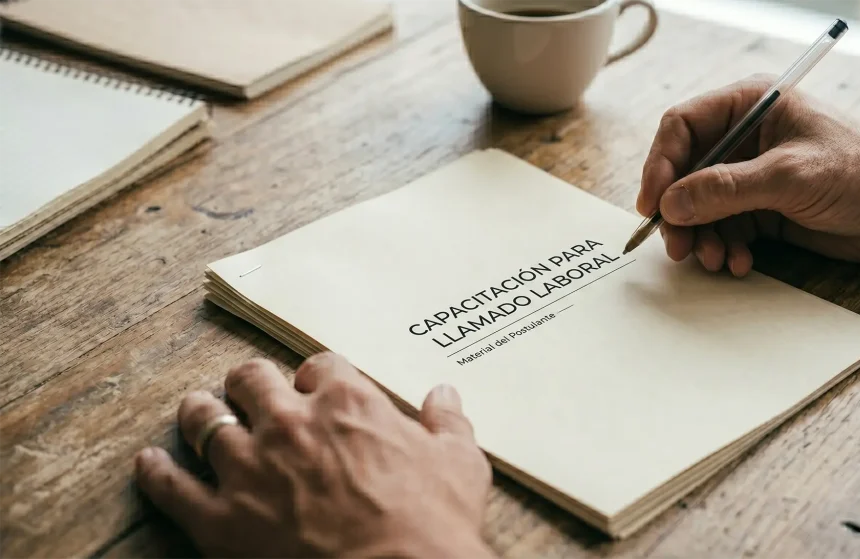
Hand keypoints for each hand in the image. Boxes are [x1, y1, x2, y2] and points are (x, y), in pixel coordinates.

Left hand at [135, 353, 494, 558]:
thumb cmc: (432, 526)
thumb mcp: (459, 465)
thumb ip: (447, 424)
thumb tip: (444, 396)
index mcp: (347, 403)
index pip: (320, 365)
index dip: (316, 375)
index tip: (315, 386)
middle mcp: (290, 424)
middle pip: (251, 380)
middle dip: (250, 382)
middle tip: (249, 389)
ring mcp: (249, 470)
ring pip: (204, 420)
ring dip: (201, 412)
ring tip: (198, 410)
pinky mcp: (220, 520)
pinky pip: (172, 487)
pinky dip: (157, 473)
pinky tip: (150, 464)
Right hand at [638, 74, 859, 275]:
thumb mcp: (790, 176)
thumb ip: (726, 188)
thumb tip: (672, 203)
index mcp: (751, 106)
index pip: (683, 127)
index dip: (660, 165)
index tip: (652, 203)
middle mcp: (746, 139)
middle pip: (685, 172)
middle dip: (679, 212)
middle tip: (678, 245)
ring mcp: (753, 176)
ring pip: (701, 207)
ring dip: (702, 237)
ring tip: (715, 260)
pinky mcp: (764, 210)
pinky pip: (725, 229)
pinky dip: (725, 248)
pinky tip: (739, 263)